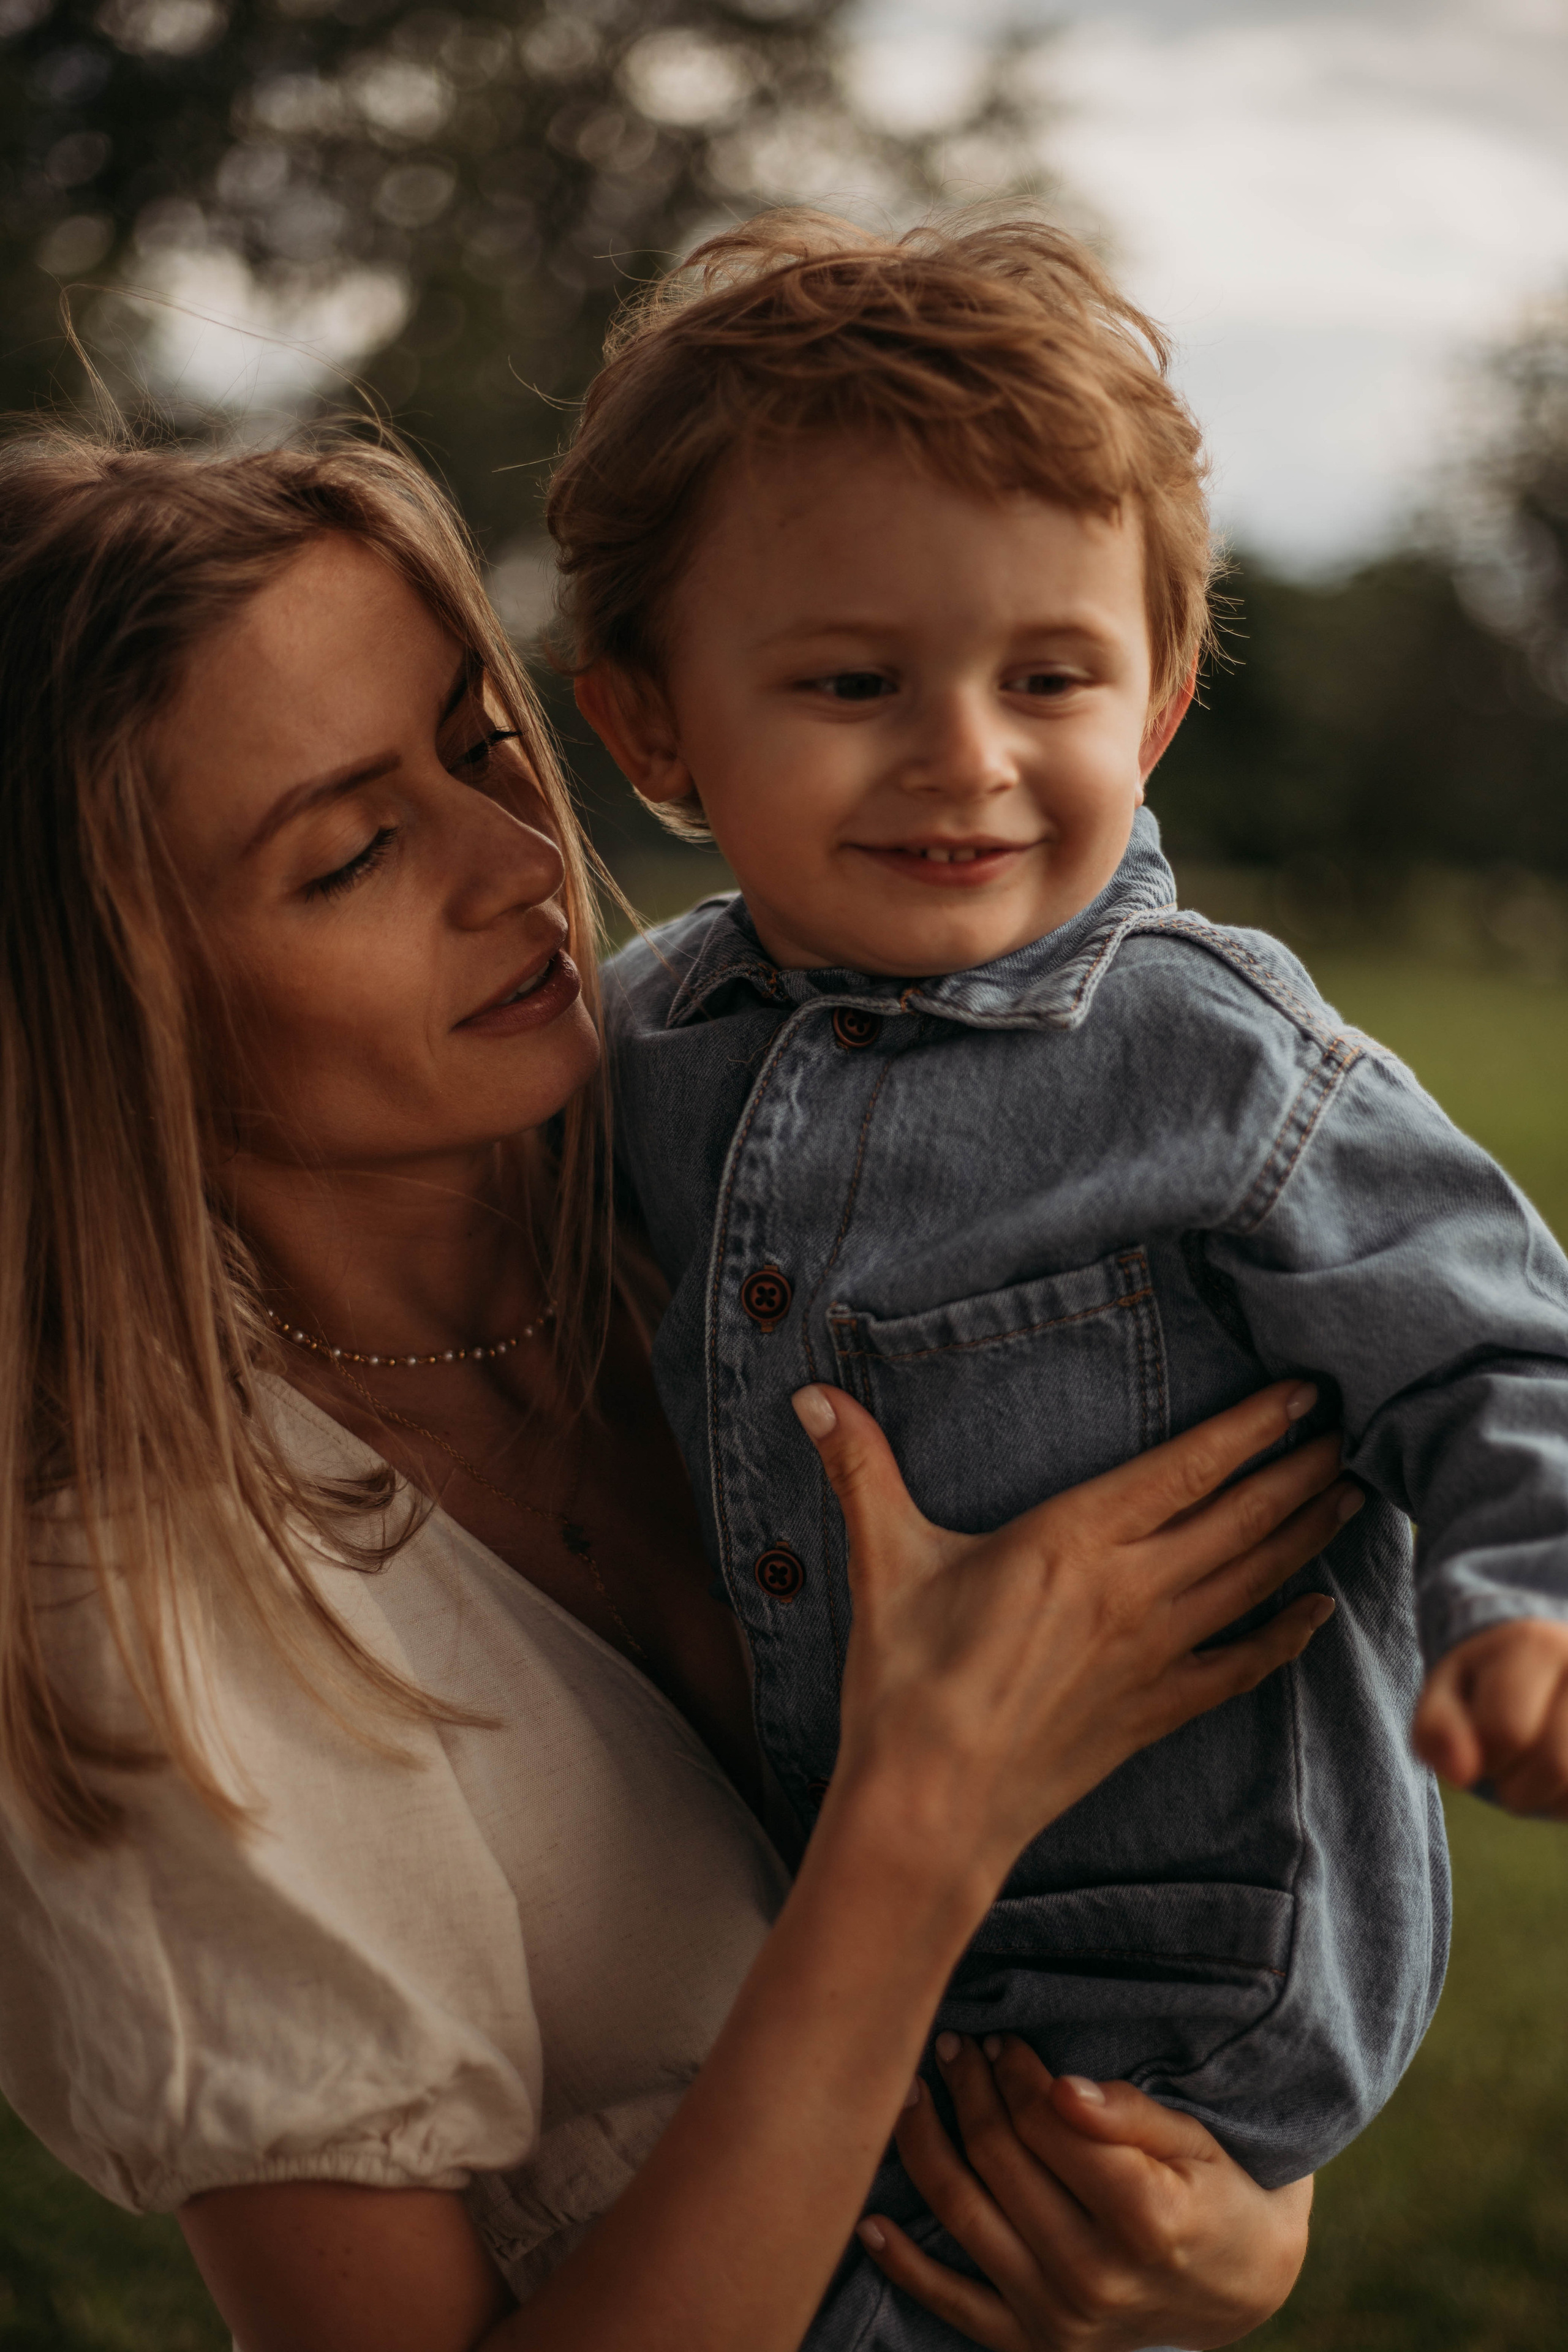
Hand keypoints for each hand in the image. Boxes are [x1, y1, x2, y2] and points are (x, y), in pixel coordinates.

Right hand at [794, 1378, 1356, 1881]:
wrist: (930, 1807)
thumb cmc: (904, 1681)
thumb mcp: (883, 1562)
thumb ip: (861, 1470)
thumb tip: (811, 1396)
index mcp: (1073, 1541)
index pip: (1187, 1468)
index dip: (1252, 1427)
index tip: (1303, 1394)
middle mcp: (1130, 1592)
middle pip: (1240, 1517)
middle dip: (1301, 1470)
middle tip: (1354, 1431)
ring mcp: (1152, 1656)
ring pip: (1253, 1580)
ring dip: (1308, 1534)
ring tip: (1353, 1495)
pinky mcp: (1154, 1712)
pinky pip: (1240, 1665)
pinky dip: (1286, 1634)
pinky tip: (1319, 1613)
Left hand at [858, 2036, 1310, 2351]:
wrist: (1236, 2288)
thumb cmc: (1214, 2196)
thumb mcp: (1194, 2144)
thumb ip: (1128, 2115)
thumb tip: (1061, 2087)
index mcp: (1145, 2219)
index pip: (1048, 2124)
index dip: (1017, 2072)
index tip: (1003, 2039)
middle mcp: (1095, 2276)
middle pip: (1000, 2160)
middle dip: (969, 2090)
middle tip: (954, 2045)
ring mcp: (1059, 2318)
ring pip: (964, 2215)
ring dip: (925, 2146)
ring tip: (908, 2093)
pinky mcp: (1033, 2343)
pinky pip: (953, 2303)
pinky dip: (905, 2263)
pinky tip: (870, 2219)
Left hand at [1413, 1617, 1567, 1816]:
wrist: (1552, 1657)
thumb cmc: (1491, 1679)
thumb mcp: (1447, 1690)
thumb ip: (1436, 1730)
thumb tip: (1459, 1773)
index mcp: (1538, 1645)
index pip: (1505, 1732)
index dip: (1481, 1755)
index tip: (1481, 1744)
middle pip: (1556, 1767)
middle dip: (1519, 1786)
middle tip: (1514, 1764)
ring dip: (1555, 1801)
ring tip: (1543, 1770)